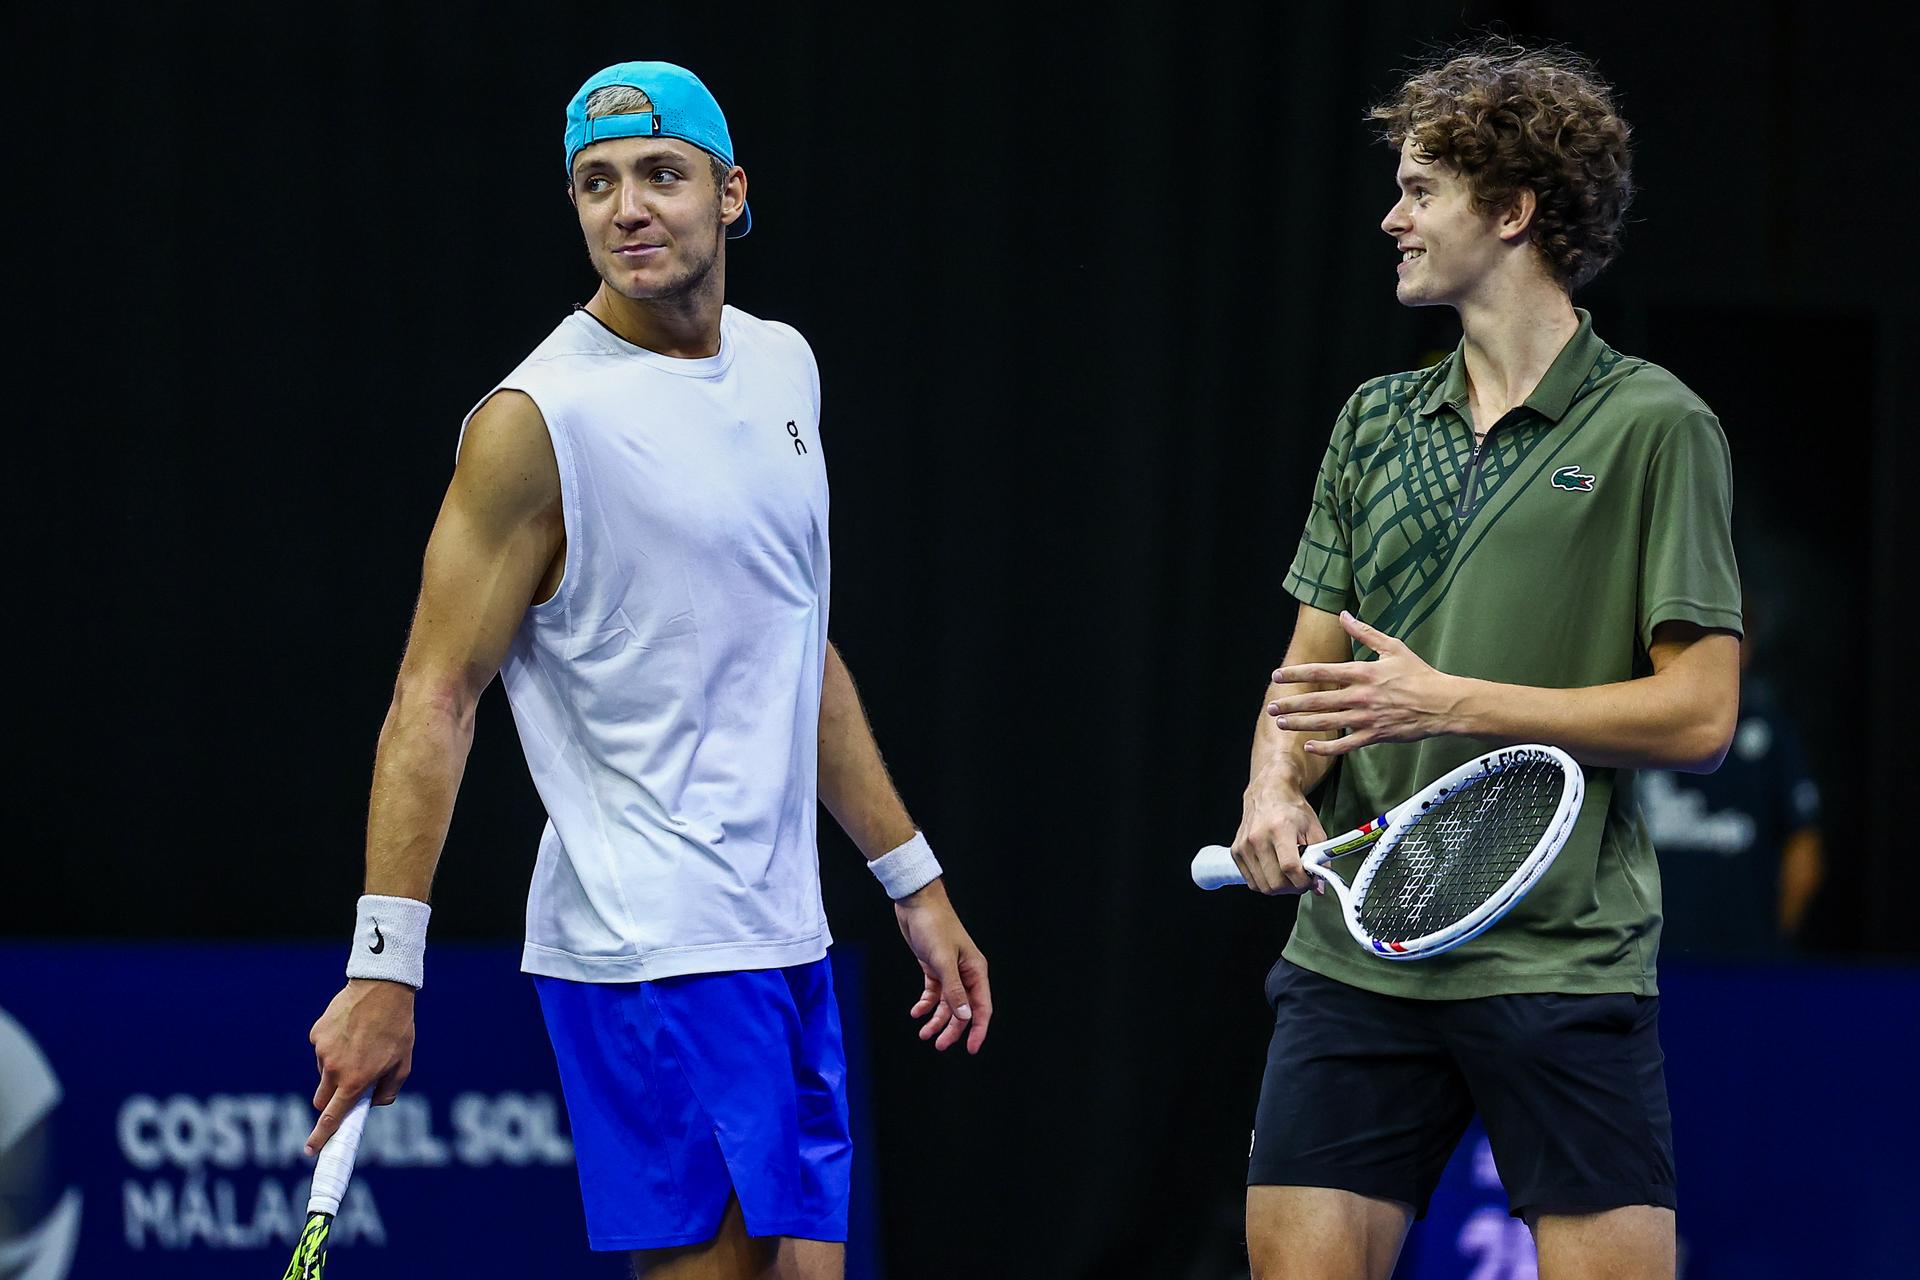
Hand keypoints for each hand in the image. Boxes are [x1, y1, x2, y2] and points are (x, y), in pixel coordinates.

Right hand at [305, 979, 415, 1155]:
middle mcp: (333, 1069)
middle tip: (351, 1085)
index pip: (332, 1117)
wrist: (382, 989)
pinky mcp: (316, 1034)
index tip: (311, 1151)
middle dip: (331, 1100)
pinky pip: (322, 1049)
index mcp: (355, 1080)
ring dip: (337, 1069)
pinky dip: (334, 1047)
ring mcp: (322, 1050)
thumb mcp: (403, 1064)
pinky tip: (352, 1030)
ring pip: (324, 1072)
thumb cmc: (397, 1028)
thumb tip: (371, 1104)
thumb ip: (388, 1091)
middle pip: (322, 1099)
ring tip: (362, 1044)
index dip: (320, 1136)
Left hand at [893, 880, 991, 1053]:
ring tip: (924, 1034)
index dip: (978, 1030)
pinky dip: (926, 1005)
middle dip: (952, 1029)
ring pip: (947, 1004)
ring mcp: (949, 971)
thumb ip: (954, 990)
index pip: (982, 1007)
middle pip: (963, 1010)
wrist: (916, 902)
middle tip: (938, 1045)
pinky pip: (933, 993)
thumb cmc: (934, 926)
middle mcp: (965, 973)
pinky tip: (916, 1013)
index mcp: (975, 971)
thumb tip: (965, 1016)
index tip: (971, 1049)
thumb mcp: (943, 960)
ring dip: (937, 1020)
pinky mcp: (934, 968)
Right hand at [1234, 775, 1329, 895]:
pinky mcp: (1236, 852)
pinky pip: (1251, 881)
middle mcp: (1258, 837)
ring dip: (1278, 886)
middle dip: (1292, 887)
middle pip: (1275, 882)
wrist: (1269, 793)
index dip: (1303, 881)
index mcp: (1280, 828)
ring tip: (1287, 873)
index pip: (1290, 867)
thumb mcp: (1314, 830)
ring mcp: (1244, 846)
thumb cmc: (1291, 809)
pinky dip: (1264, 882)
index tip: (1310, 881)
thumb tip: (1320, 884)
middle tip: (1300, 879)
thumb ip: (1321, 859)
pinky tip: (1273, 870)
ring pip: (1262, 886)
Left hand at [1267, 611, 1462, 757]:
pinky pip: (1346, 745)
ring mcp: (1366, 718)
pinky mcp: (1375, 735)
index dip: (1297, 674)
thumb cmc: (1419, 674)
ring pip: (1326, 723)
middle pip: (1318, 701)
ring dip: (1301, 724)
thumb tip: (1344, 614)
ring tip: (1281, 724)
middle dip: (1291, 704)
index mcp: (1363, 673)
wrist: (1442, 704)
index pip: (1321, 672)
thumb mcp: (1393, 647)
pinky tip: (1309, 745)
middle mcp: (1360, 696)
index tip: (1278, 676)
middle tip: (1271, 707)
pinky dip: (1326, 747)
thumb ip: (1364, 632)